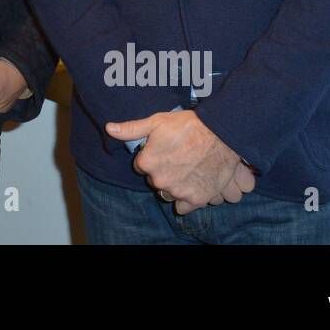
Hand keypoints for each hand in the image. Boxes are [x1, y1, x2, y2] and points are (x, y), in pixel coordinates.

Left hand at [106, 110, 243, 213]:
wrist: (220, 135)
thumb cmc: (188, 125)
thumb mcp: (157, 122)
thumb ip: (132, 129)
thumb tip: (109, 128)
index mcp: (147, 162)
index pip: (142, 166)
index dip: (152, 157)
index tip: (164, 150)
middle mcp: (160, 180)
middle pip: (155, 180)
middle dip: (163, 172)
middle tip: (177, 158)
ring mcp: (178, 191)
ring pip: (168, 193)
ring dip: (174, 185)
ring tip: (186, 170)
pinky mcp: (196, 199)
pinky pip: (184, 207)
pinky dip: (187, 198)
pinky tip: (193, 184)